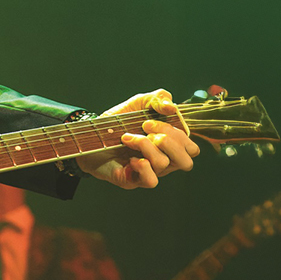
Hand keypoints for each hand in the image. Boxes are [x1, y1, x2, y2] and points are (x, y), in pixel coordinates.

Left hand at [76, 90, 199, 188]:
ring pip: (164, 164)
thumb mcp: (138, 103)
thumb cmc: (118, 123)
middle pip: (186, 161)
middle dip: (167, 140)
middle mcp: (163, 161)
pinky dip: (143, 166)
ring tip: (126, 137)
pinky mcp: (133, 180)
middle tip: (144, 128)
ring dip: (144, 144)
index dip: (176, 133)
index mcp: (169, 146)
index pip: (191, 148)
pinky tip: (130, 158)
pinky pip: (151, 181)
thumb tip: (172, 107)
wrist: (89, 135)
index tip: (150, 120)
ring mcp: (149, 172)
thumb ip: (158, 99)